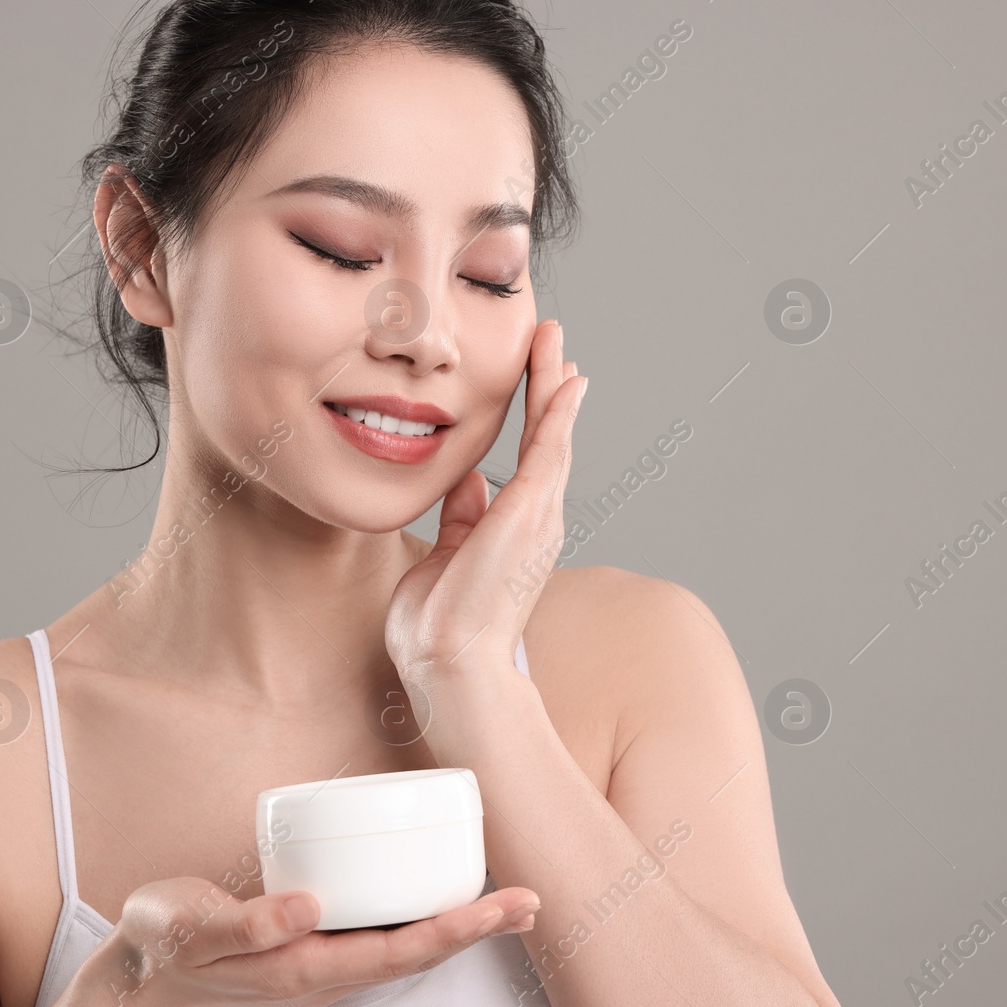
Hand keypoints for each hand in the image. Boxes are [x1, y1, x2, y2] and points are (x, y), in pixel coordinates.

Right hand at [77, 875, 539, 1006]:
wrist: (141, 970)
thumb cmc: (165, 941)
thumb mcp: (190, 926)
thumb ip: (245, 922)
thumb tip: (309, 907)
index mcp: (307, 968)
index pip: (400, 950)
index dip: (458, 929)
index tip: (504, 905)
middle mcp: (328, 971)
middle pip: (420, 951)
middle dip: (479, 927)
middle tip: (533, 900)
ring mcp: (326, 962)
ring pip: (408, 945)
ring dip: (460, 923)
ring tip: (510, 900)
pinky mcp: (319, 945)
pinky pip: (386, 934)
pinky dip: (425, 916)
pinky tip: (445, 897)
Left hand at [385, 318, 585, 686]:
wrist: (448, 665)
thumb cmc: (440, 627)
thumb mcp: (447, 556)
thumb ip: (462, 517)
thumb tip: (467, 482)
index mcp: (515, 529)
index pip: (529, 458)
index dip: (535, 414)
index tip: (540, 378)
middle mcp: (537, 520)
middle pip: (551, 438)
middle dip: (551, 387)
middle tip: (554, 342)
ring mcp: (539, 515)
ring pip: (554, 435)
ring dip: (554, 386)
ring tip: (557, 343)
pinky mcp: (531, 512)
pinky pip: (550, 449)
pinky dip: (559, 411)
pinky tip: (566, 378)